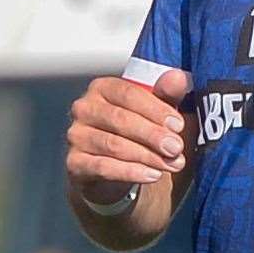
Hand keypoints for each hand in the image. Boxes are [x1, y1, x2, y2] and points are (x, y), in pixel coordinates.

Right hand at [66, 70, 188, 202]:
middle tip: (177, 148)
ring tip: (172, 163)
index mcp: (104, 87)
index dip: (156, 110)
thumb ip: (168, 92)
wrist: (114, 164)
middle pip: (121, 120)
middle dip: (153, 135)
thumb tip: (178, 77)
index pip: (130, 94)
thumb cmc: (137, 126)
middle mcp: (84, 107)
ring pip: (114, 145)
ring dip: (147, 156)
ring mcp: (76, 135)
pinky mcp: (74, 162)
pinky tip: (153, 175)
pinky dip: (131, 172)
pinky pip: (103, 167)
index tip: (179, 125)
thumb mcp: (155, 107)